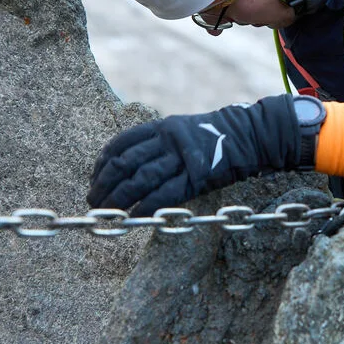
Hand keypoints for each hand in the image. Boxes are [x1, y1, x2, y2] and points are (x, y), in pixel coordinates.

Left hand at [87, 95, 301, 214]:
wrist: (250, 136)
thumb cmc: (214, 137)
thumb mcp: (181, 130)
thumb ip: (157, 144)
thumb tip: (127, 167)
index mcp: (161, 127)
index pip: (120, 144)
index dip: (102, 164)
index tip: (94, 179)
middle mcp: (167, 140)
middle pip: (125, 163)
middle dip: (104, 184)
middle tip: (93, 200)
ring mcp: (182, 159)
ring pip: (140, 180)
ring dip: (118, 199)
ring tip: (106, 212)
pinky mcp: (197, 178)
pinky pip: (165, 194)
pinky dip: (146, 207)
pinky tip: (134, 217)